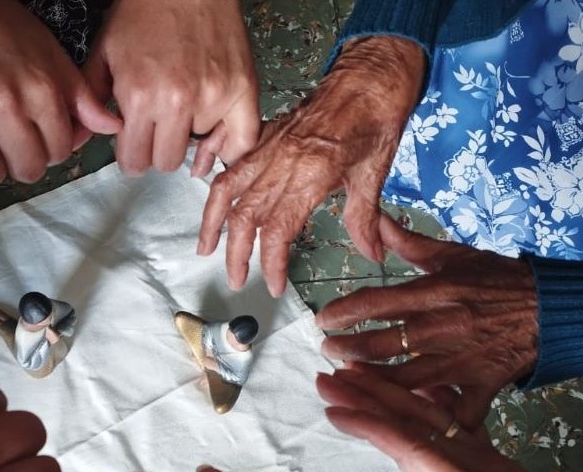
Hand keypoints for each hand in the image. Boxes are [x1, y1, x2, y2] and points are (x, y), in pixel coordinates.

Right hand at [0, 0, 121, 180]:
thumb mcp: (48, 52)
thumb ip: (80, 95)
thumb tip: (111, 127)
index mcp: (40, 91)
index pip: (60, 152)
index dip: (48, 146)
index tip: (32, 135)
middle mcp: (4, 107)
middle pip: (28, 169)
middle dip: (21, 158)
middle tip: (5, 137)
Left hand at [84, 0, 258, 176]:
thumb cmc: (144, 13)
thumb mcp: (104, 54)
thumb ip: (93, 102)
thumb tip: (92, 139)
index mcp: (141, 97)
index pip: (134, 161)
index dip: (131, 156)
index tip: (134, 148)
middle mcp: (179, 103)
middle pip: (165, 162)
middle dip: (157, 150)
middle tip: (157, 129)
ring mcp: (214, 97)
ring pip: (198, 151)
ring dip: (189, 138)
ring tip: (184, 113)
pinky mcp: (242, 89)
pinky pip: (242, 141)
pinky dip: (227, 147)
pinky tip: (215, 141)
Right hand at [199, 36, 425, 296]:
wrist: (369, 74)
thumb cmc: (377, 119)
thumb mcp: (375, 172)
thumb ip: (364, 218)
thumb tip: (371, 254)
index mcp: (311, 173)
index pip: (278, 229)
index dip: (271, 262)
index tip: (273, 285)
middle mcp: (283, 161)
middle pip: (246, 215)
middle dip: (236, 253)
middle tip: (236, 280)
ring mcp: (270, 147)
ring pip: (228, 189)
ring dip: (213, 223)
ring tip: (206, 248)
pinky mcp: (265, 137)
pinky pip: (232, 166)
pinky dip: (217, 189)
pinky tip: (212, 206)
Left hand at [318, 214, 538, 426]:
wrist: (556, 308)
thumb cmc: (501, 280)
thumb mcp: (455, 255)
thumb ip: (411, 242)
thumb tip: (377, 219)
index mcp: (434, 293)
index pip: (374, 303)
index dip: (342, 314)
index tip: (322, 321)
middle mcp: (443, 327)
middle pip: (381, 346)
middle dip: (346, 351)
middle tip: (328, 352)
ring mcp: (462, 359)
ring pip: (406, 381)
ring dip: (373, 385)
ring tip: (351, 381)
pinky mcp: (482, 384)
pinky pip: (457, 410)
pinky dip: (437, 420)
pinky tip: (411, 421)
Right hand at [318, 368, 582, 471]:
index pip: (415, 451)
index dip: (373, 426)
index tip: (337, 411)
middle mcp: (479, 468)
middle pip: (416, 420)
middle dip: (369, 395)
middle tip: (327, 379)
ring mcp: (486, 458)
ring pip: (430, 414)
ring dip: (388, 392)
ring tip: (350, 376)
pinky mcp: (490, 458)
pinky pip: (450, 419)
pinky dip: (423, 397)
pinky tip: (408, 384)